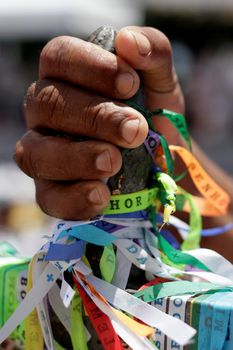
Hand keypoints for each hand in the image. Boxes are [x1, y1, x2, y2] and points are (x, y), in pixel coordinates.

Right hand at [15, 26, 183, 219]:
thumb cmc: (153, 117)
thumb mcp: (161, 84)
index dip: (89, 67)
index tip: (130, 84)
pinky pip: (48, 197)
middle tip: (135, 130)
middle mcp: (46, 114)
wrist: (162, 163)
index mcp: (67, 78)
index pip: (58, 57)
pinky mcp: (51, 191)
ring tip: (114, 162)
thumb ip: (153, 54)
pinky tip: (101, 195)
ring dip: (77, 157)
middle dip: (94, 117)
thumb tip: (129, 42)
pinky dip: (74, 198)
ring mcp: (44, 153)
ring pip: (36, 153)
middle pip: (47, 105)